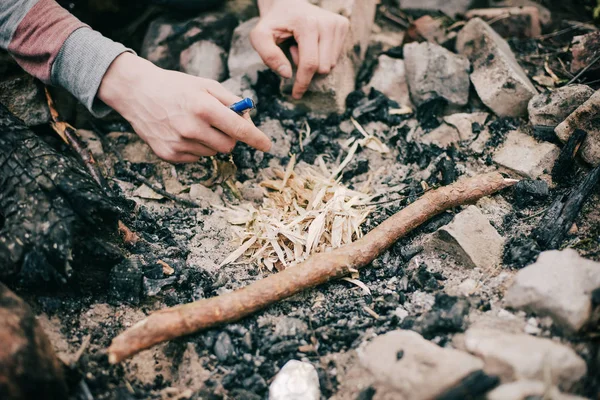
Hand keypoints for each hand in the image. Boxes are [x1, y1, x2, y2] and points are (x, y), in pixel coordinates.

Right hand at [98, 53, 270, 162]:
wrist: (137, 92)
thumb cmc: (176, 86)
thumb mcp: (205, 85)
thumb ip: (230, 101)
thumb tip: (248, 118)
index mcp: (204, 107)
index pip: (239, 130)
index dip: (257, 139)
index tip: (267, 146)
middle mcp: (192, 128)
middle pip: (229, 146)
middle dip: (231, 138)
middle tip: (221, 125)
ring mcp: (179, 144)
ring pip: (212, 153)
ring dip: (211, 142)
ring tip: (195, 125)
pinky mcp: (169, 155)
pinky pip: (195, 158)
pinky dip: (195, 148)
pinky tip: (182, 132)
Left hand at [251, 0, 349, 98]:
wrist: (288, 3)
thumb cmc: (273, 21)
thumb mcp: (260, 36)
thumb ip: (268, 56)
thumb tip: (287, 74)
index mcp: (308, 24)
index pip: (310, 64)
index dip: (302, 83)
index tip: (296, 94)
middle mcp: (327, 23)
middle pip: (322, 67)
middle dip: (306, 68)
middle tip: (293, 50)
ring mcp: (338, 23)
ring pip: (331, 64)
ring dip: (314, 63)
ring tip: (302, 46)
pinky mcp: (343, 25)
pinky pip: (335, 57)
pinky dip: (322, 57)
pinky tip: (312, 44)